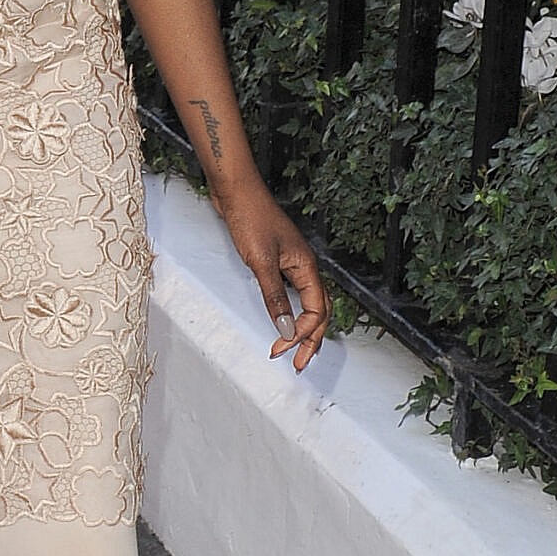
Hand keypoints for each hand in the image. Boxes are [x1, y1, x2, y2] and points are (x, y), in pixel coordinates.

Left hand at [214, 177, 330, 371]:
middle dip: (312, 339)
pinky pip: (293, 292)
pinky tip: (283, 319)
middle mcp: (304, 267)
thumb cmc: (250, 218)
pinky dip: (292, 311)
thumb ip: (274, 297)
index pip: (317, 311)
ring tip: (296, 349)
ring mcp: (292, 263)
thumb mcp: (261, 262)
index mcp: (307, 267)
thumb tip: (287, 329)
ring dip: (304, 328)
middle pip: (320, 310)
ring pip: (308, 302)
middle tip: (300, 364)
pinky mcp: (277, 259)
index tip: (282, 350)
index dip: (303, 334)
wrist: (236, 191)